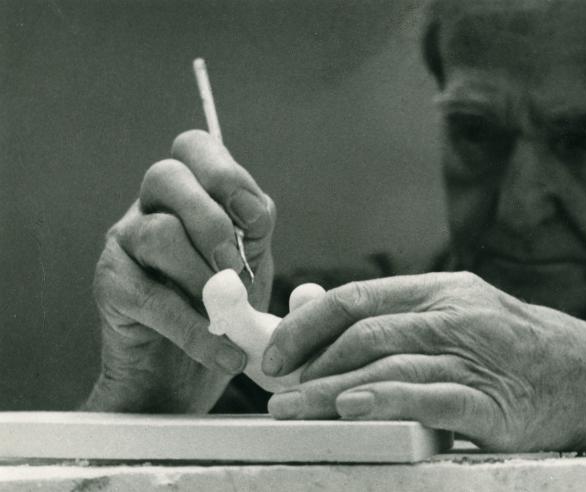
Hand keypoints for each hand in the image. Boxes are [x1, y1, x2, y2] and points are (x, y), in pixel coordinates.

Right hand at [84, 130, 275, 411]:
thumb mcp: (250, 262)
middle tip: (233, 267)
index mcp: (190, 192)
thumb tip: (254, 210)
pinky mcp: (111, 285)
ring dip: (203, 277)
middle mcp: (151, 207)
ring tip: (227, 314)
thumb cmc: (223, 309)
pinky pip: (149, 296)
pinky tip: (222, 352)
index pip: (195, 148)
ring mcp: (124, 242)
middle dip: (211, 220)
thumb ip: (254, 229)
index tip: (254, 220)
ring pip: (159, 233)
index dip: (226, 174)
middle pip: (166, 176)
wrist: (185, 373)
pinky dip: (194, 328)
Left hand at [262, 272, 585, 453]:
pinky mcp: (491, 399)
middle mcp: (452, 315)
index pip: (357, 298)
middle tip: (278, 388)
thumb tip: (311, 307)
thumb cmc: (505, 346)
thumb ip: (387, 315)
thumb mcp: (451, 314)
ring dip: (332, 387)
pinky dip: (384, 401)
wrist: (584, 376)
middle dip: (311, 360)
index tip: (275, 351)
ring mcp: (473, 355)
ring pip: (389, 364)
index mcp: (438, 291)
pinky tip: (350, 408)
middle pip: (366, 333)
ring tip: (295, 407)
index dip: (308, 324)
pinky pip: (429, 396)